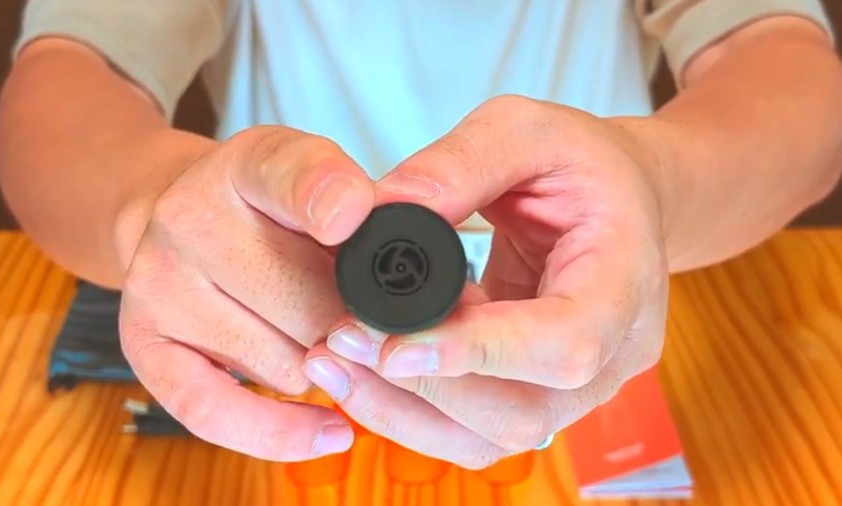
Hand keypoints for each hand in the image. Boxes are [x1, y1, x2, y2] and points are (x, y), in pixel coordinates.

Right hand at [118, 126, 374, 460]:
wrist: (174, 218)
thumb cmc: (269, 209)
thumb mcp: (319, 178)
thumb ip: (369, 202)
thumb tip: (410, 232)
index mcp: (246, 164)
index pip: (288, 176)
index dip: (324, 197)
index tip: (349, 220)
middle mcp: (188, 217)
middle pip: (309, 301)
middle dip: (359, 327)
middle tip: (377, 326)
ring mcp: (158, 285)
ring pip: (283, 363)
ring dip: (327, 370)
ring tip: (332, 345)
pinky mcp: (144, 347)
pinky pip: (215, 411)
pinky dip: (279, 432)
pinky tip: (329, 432)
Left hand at [304, 95, 669, 467]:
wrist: (620, 201)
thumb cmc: (582, 164)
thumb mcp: (528, 132)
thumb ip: (460, 164)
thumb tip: (378, 210)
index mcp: (624, 281)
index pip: (565, 344)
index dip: (480, 353)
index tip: (393, 345)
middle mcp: (612, 354)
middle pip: (521, 413)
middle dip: (422, 386)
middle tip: (338, 343)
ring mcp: (578, 387)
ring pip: (491, 437)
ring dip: (404, 409)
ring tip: (332, 362)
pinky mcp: (537, 393)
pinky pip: (474, 429)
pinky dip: (412, 407)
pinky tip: (364, 365)